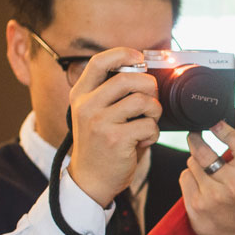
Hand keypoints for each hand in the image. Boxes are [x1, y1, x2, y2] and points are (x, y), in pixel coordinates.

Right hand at [66, 50, 161, 207]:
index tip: (139, 57)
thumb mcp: (94, 113)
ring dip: (154, 111)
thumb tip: (141, 69)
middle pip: (128, 79)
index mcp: (80, 95)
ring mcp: (99, 122)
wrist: (90, 180)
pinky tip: (144, 140)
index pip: (99, 62)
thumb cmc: (100, 144)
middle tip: (151, 99)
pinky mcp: (115, 139)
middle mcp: (86, 106)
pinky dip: (153, 133)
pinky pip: (148, 125)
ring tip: (148, 122)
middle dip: (149, 87)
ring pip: (143, 101)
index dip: (122, 54)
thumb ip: (110, 93)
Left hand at [181, 117, 234, 234]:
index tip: (213, 122)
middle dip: (196, 140)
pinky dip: (190, 178)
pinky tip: (200, 186)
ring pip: (191, 163)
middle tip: (195, 135)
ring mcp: (212, 196)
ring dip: (195, 163)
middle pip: (203, 151)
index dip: (223, 128)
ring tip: (207, 172)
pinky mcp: (196, 205)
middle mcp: (233, 185)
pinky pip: (184, 177)